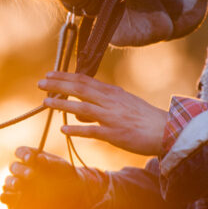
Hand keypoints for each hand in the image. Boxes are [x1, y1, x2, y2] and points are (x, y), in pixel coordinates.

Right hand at [0, 146, 83, 208]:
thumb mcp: (62, 168)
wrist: (71, 196)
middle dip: (21, 170)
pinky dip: (6, 196)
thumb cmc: (65, 176)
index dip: (23, 154)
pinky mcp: (15, 199)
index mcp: (31, 158)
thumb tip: (39, 158)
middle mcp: (22, 170)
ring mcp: (17, 184)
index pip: (21, 152)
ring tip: (19, 185)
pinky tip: (9, 197)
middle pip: (14, 166)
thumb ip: (51, 162)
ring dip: (13, 182)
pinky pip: (5, 196)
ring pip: (9, 181)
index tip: (31, 159)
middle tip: (31, 175)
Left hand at [37, 71, 167, 156]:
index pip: (84, 80)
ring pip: (82, 108)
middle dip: (58, 85)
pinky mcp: (114, 134)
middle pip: (80, 89)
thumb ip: (102, 104)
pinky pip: (92, 131)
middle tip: (41, 83)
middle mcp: (110, 101)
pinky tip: (63, 129)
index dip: (65, 77)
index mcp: (111, 92)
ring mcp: (111, 117)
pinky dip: (77, 130)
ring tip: (46, 102)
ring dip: (62, 105)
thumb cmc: (144, 118)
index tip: (50, 74)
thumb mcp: (123, 103)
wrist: (166, 130)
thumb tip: (80, 113)